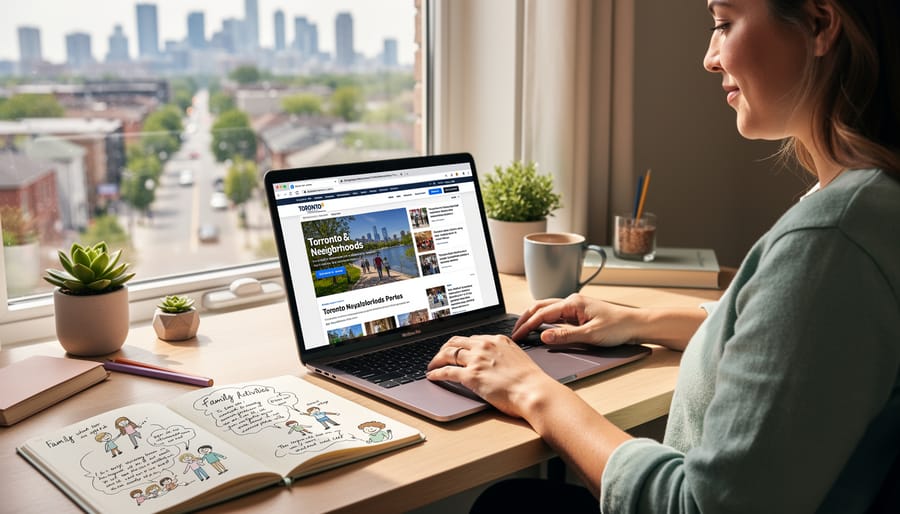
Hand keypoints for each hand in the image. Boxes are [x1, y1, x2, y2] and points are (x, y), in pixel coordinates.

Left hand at [426, 335, 559, 417]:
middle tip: (439, 356)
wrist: (534, 391)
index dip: (460, 344)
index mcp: (497, 340)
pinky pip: (446, 371)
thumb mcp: (518, 358)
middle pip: (456, 342)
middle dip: (445, 349)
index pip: (472, 338)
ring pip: (448, 354)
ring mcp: (477, 360)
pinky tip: (432, 375)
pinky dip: (436, 372)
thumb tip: (496, 362)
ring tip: (432, 365)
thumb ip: (504, 355)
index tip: (455, 349)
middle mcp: (485, 346)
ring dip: (437, 359)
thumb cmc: (531, 381)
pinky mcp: (471, 376)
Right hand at [511, 293, 640, 346]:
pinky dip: (544, 321)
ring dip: (534, 319)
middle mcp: (571, 302)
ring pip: (547, 310)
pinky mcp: (578, 314)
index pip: (542, 313)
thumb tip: (543, 337)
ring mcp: (575, 307)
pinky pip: (556, 315)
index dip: (527, 325)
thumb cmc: (618, 327)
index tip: (517, 335)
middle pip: (540, 307)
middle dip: (525, 318)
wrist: (635, 325)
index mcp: (573, 303)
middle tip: (514, 332)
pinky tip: (540, 329)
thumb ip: (565, 336)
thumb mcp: (590, 335)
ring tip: (523, 330)